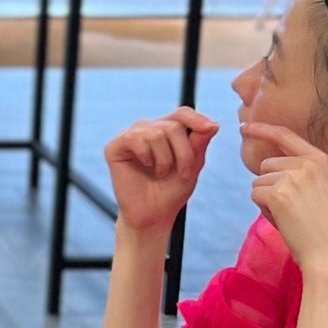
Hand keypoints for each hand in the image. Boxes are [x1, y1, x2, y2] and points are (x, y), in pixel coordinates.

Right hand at [104, 107, 217, 232]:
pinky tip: (144, 166)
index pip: (182, 114)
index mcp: (166, 130)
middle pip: (173, 125)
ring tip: (161, 173)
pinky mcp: (114, 147)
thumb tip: (213, 124)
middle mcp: (147, 129)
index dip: (196, 118)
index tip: (210, 128)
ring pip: (156, 133)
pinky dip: (146, 156)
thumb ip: (199, 143)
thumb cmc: (172, 190)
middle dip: (183, 153)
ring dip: (165, 159)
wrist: (154, 214)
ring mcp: (130, 136)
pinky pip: (136, 139)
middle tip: (181, 174)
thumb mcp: (193, 165)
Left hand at [244, 122, 327, 279]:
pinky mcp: (277, 193)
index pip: (285, 135)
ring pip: (258, 182)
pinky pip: (255, 195)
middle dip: (270, 186)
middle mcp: (306, 163)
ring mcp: (291, 177)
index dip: (262, 129)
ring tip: (292, 216)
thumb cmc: (326, 228)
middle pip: (266, 165)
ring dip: (267, 200)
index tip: (245, 127)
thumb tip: (267, 167)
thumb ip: (300, 173)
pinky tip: (284, 221)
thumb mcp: (321, 189)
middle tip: (294, 208)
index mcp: (320, 160)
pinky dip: (264, 210)